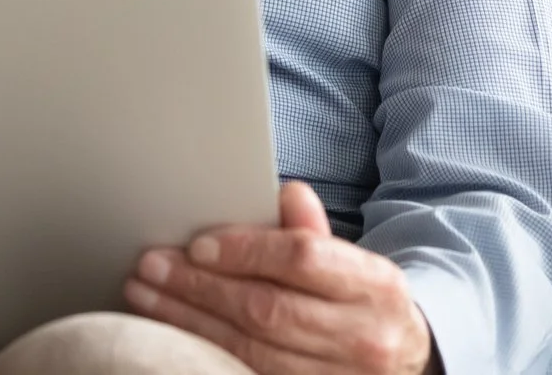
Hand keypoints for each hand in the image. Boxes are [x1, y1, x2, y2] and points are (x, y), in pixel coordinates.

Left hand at [124, 182, 434, 374]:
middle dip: (200, 286)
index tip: (197, 244)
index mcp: (376, 286)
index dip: (245, 250)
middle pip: (267, 308)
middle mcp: (363, 337)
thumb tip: (285, 193)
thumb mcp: (354, 262)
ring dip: (189, 322)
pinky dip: (204, 354)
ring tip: (147, 296)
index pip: (302, 258)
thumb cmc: (363, 304)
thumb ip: (314, 230)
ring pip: (249, 350)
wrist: (404, 361)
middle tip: (152, 267)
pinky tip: (173, 334)